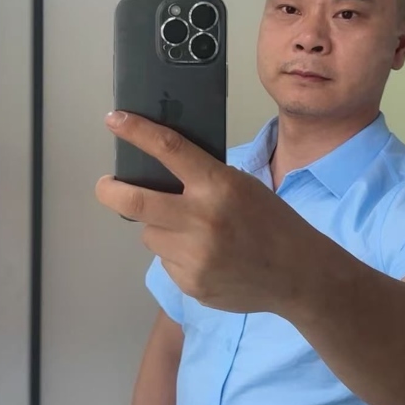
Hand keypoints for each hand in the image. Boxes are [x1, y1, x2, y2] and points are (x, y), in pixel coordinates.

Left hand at [95, 111, 310, 314]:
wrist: (297, 274)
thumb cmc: (271, 222)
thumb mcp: (242, 185)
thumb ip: (203, 179)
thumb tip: (158, 171)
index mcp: (218, 186)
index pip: (168, 150)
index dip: (135, 132)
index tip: (114, 120)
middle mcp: (201, 220)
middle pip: (134, 203)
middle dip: (110, 191)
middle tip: (106, 185)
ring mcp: (194, 256)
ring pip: (150, 234)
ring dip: (160, 228)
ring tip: (192, 233)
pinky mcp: (190, 284)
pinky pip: (166, 261)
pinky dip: (177, 254)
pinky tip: (206, 256)